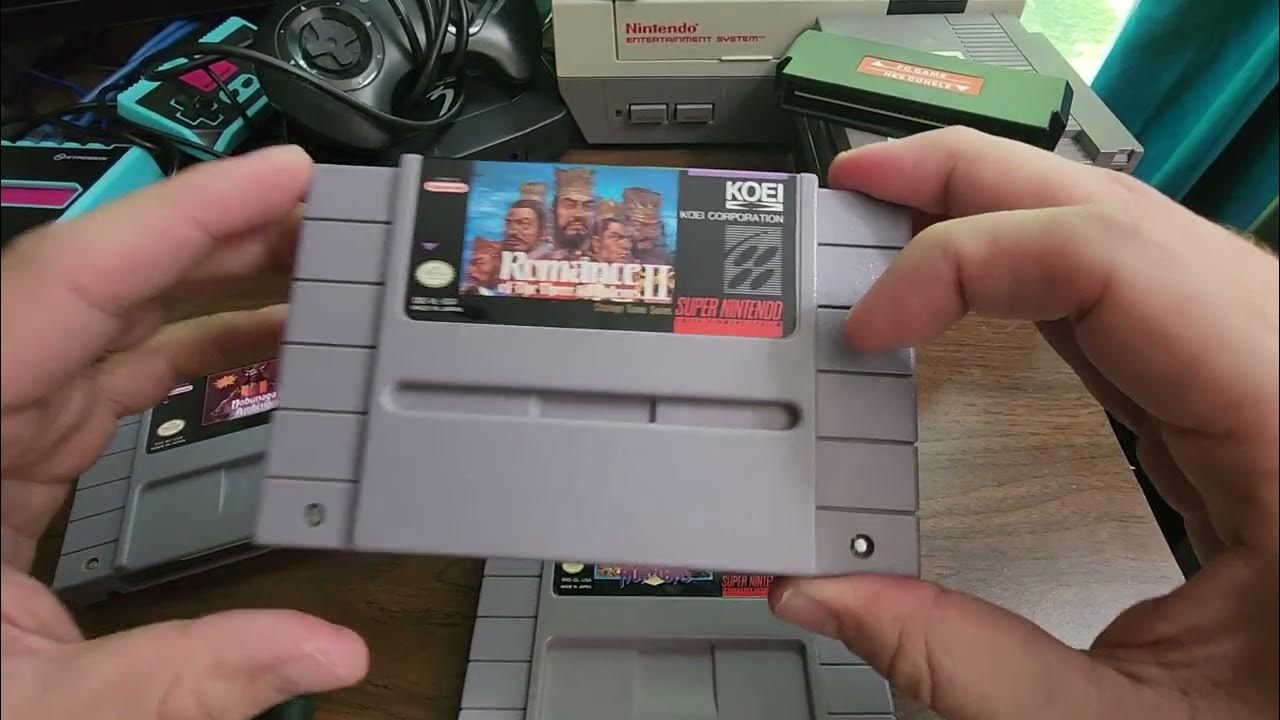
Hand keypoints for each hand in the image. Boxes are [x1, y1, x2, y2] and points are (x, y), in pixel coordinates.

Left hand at [0, 146, 367, 718]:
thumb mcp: (37, 709)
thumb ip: (182, 678)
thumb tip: (329, 651)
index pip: (73, 285)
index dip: (186, 216)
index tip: (283, 174)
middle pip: (102, 285)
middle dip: (219, 238)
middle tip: (329, 214)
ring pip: (110, 325)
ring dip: (213, 290)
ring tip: (313, 271)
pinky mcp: (15, 458)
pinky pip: (109, 379)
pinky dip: (188, 356)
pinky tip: (253, 349)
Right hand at [770, 128, 1277, 718]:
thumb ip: (964, 663)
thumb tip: (821, 597)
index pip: (1113, 261)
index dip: (968, 262)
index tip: (870, 325)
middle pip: (1123, 215)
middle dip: (976, 184)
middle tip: (859, 184)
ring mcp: (1272, 373)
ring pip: (1136, 238)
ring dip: (1008, 216)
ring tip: (903, 216)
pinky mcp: (1245, 397)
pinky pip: (1141, 299)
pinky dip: (1044, 275)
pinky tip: (983, 283)